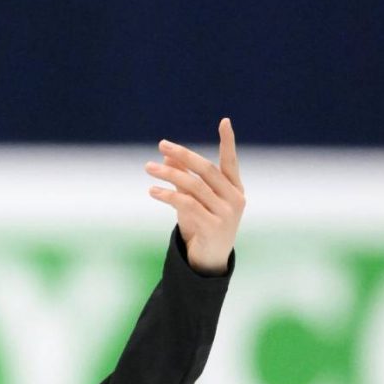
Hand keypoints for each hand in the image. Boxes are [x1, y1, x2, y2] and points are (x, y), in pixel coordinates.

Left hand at [144, 117, 244, 274]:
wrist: (208, 263)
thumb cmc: (202, 229)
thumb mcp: (194, 202)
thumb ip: (185, 179)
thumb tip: (168, 157)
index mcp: (235, 189)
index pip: (230, 161)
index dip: (228, 142)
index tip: (224, 121)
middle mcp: (234, 198)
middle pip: (206, 170)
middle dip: (183, 156)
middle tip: (162, 145)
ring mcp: (226, 213)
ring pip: (193, 186)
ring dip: (169, 175)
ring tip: (149, 168)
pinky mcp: (212, 227)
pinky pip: (186, 205)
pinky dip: (168, 196)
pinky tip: (153, 191)